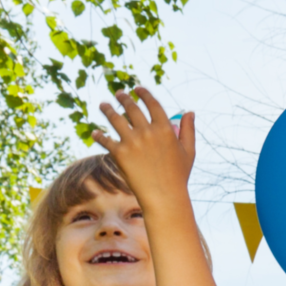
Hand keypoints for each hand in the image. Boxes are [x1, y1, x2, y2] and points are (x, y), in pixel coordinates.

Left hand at [92, 86, 192, 208]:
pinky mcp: (119, 153)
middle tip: (118, 94)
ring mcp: (132, 142)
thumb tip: (190, 112)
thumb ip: (189, 130)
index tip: (137, 89)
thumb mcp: (189, 152)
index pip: (152, 103)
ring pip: (115, 119)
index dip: (143, 93)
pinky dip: (99, 135)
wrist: (164, 196)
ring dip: (107, 109)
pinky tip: (96, 133)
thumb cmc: (178, 175)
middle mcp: (147, 131)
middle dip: (123, 98)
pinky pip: (105, 140)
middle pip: (132, 108)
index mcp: (165, 129)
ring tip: (103, 105)